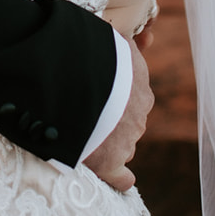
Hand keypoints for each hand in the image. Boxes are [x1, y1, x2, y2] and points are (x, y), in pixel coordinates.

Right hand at [84, 40, 152, 191]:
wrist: (68, 77)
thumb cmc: (81, 49)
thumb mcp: (108, 36)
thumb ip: (124, 41)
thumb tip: (146, 37)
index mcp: (137, 74)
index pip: (132, 88)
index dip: (116, 91)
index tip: (98, 90)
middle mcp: (139, 107)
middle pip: (129, 116)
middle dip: (113, 117)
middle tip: (86, 112)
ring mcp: (127, 136)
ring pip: (124, 142)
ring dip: (110, 140)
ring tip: (84, 135)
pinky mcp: (109, 162)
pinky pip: (120, 176)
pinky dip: (119, 177)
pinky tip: (119, 179)